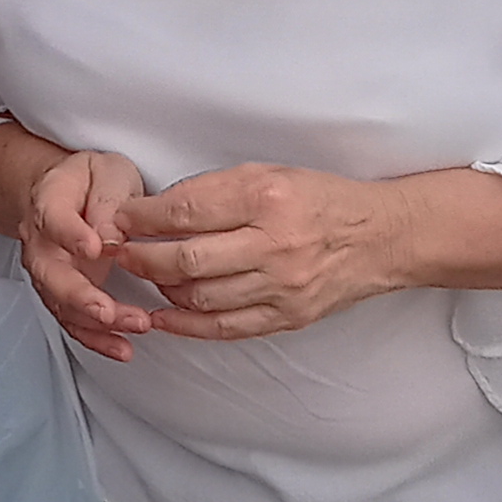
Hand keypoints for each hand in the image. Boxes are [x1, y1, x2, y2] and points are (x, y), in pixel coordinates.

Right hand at [9, 144, 155, 363]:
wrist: (66, 193)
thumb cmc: (89, 182)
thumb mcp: (108, 172)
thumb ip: (109, 199)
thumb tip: (111, 236)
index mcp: (50, 202)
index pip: (54, 220)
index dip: (71, 235)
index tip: (95, 247)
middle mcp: (41, 243)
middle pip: (50, 275)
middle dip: (80, 297)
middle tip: (107, 310)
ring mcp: (49, 274)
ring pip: (62, 305)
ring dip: (97, 323)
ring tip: (135, 325)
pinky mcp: (63, 296)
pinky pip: (74, 323)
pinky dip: (97, 339)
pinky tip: (122, 347)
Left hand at [111, 165, 400, 341]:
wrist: (381, 238)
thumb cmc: (322, 200)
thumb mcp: (271, 174)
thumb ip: (215, 190)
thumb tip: (156, 210)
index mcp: (267, 197)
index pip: (186, 210)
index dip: (142, 218)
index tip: (121, 219)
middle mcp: (274, 243)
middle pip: (186, 259)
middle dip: (142, 257)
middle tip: (120, 253)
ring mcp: (282, 285)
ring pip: (201, 297)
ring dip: (162, 289)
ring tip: (148, 276)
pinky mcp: (288, 316)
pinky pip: (225, 327)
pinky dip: (186, 324)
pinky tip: (163, 316)